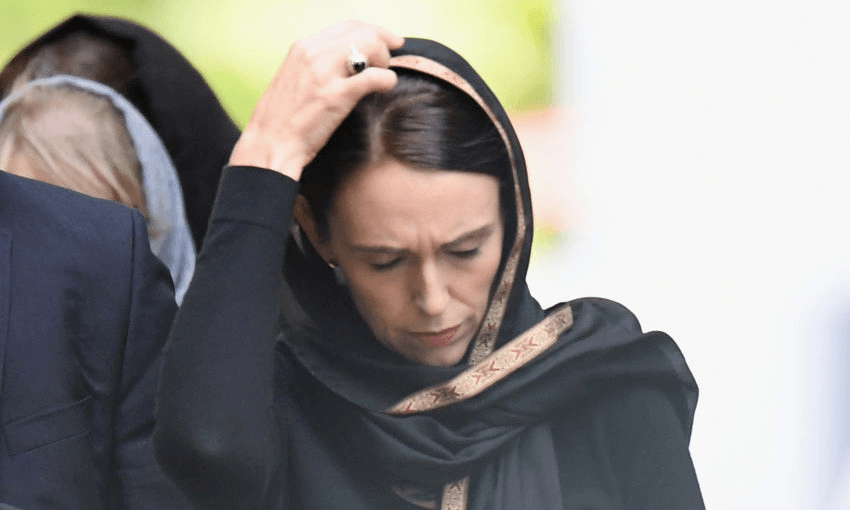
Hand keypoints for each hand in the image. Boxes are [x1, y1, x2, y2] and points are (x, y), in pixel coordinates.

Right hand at [229, 21, 403, 180]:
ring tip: (382, 77)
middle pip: (363, 31)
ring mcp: (324, 74)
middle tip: (388, 62)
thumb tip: (351, 60)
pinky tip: (385, 87)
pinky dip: (387, 80)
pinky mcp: (336, 96)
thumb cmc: (284, 119)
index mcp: (303, 47)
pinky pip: (374, 77)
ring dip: (384, 60)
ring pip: (370, 47)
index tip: (389, 41)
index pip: (348, 26)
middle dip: (384, 44)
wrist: (270, 145)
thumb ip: (319, 64)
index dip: (375, 30)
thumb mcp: (296, 78)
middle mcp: (312, 54)